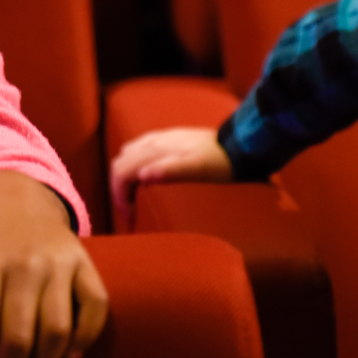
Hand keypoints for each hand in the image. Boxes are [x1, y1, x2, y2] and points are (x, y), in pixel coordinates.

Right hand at [110, 128, 233, 231]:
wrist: (238, 145)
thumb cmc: (220, 161)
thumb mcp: (198, 169)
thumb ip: (169, 170)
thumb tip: (141, 176)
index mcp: (155, 149)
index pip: (121, 172)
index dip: (119, 197)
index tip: (129, 219)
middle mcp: (152, 141)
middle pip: (120, 164)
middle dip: (119, 191)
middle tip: (130, 214)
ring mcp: (158, 138)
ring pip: (126, 156)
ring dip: (124, 178)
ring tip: (134, 200)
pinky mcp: (166, 139)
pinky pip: (137, 151)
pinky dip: (133, 168)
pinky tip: (145, 180)